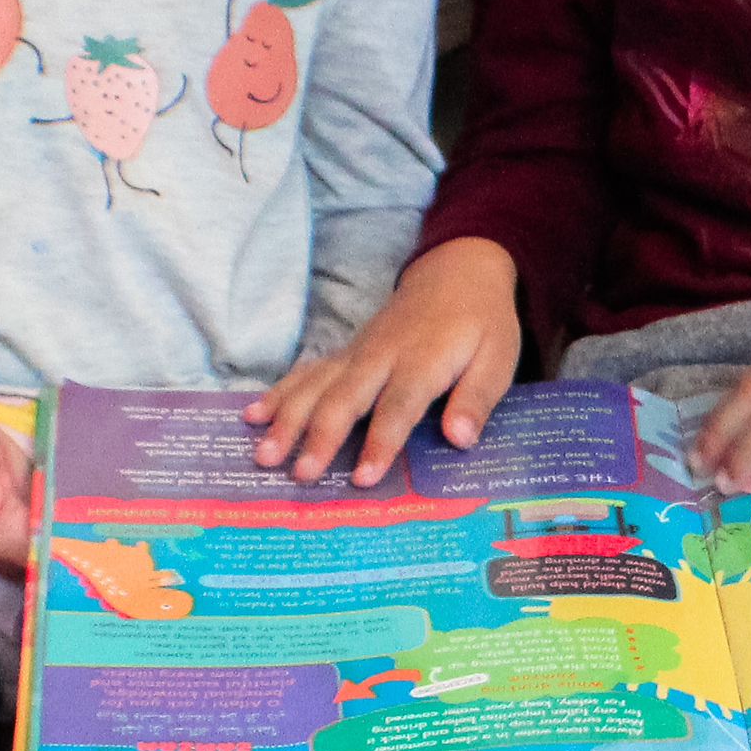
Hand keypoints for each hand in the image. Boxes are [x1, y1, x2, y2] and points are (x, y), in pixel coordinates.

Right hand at [247, 238, 520, 486]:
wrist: (455, 272)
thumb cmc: (482, 324)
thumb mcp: (498, 358)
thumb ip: (477, 398)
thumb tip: (460, 439)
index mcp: (425, 360)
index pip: (399, 406)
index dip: (381, 442)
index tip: (363, 477)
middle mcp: (382, 356)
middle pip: (345, 397)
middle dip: (320, 436)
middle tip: (300, 474)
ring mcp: (357, 353)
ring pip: (316, 386)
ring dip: (287, 420)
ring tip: (265, 455)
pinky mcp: (344, 354)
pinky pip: (306, 373)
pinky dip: (278, 394)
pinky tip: (252, 417)